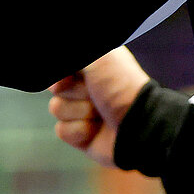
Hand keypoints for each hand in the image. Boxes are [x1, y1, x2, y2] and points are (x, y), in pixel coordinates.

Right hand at [48, 46, 150, 165]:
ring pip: (57, 108)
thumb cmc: (122, 88)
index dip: (63, 76)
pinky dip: (79, 131)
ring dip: (79, 111)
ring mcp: (83, 112)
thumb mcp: (99, 58)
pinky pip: (62, 131)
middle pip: (56, 87)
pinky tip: (96, 131)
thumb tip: (64, 76)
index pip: (64, 71)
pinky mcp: (81, 135)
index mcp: (94, 67)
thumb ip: (76, 59)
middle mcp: (88, 87)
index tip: (69, 77)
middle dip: (74, 91)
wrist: (137, 126)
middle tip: (95, 94)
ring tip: (100, 114)